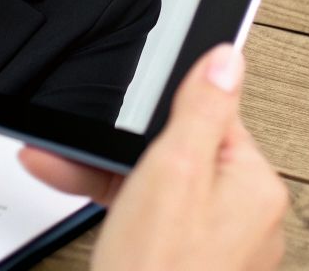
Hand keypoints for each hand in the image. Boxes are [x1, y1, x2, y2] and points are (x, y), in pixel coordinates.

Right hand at [18, 44, 287, 270]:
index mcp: (254, 186)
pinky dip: (112, 207)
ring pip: (157, 187)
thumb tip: (228, 57)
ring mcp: (216, 245)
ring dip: (103, 174)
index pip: (211, 117)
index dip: (158, 109)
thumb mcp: (173, 171)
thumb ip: (201, 109)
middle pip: (178, 153)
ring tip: (54, 160)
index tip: (123, 102)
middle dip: (117, 144)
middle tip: (72, 137)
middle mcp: (245, 216)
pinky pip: (150, 219)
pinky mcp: (187, 262)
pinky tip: (71, 187)